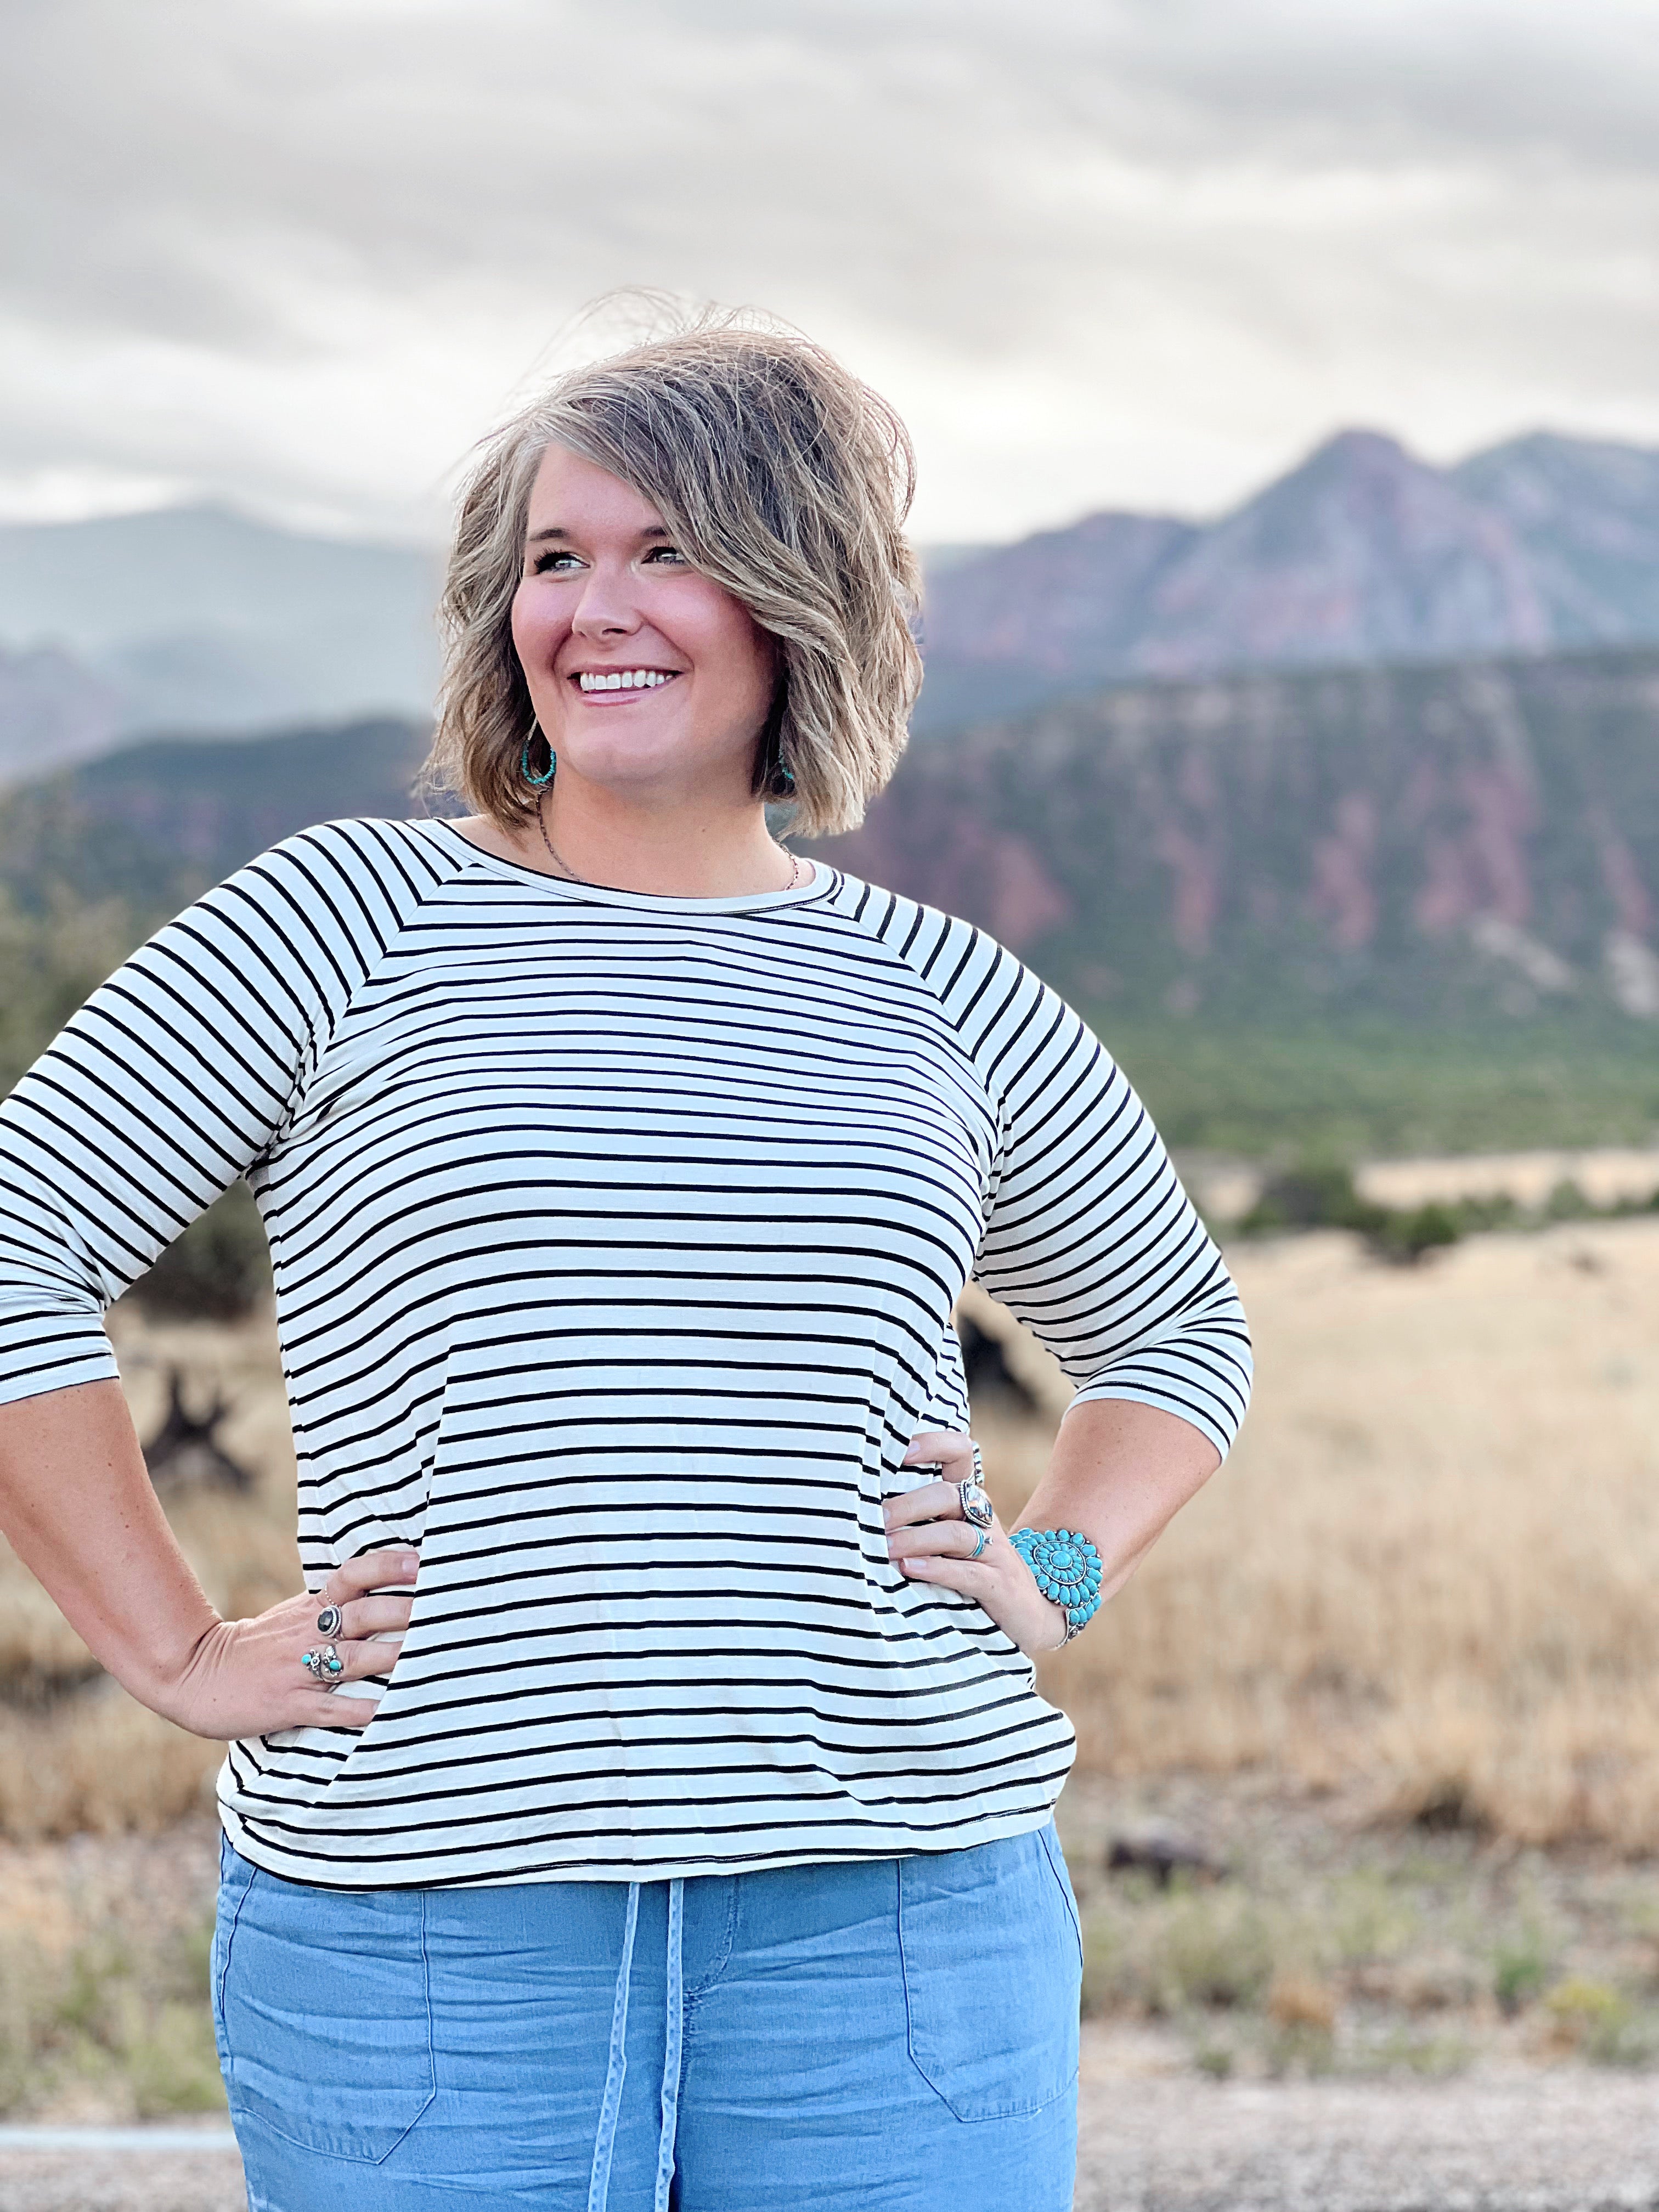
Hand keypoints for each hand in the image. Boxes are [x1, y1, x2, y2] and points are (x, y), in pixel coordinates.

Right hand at [155, 1549, 418, 1740]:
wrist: (196, 1674)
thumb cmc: (255, 1646)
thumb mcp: (292, 1614)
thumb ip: (331, 1604)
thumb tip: (380, 1588)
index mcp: (311, 1608)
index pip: (352, 1576)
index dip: (386, 1567)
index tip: (420, 1562)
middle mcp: (309, 1633)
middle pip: (361, 1615)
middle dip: (400, 1611)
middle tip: (440, 1607)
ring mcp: (299, 1669)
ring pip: (351, 1658)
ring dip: (388, 1656)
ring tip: (423, 1654)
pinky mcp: (290, 1704)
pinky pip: (330, 1708)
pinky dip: (358, 1710)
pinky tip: (385, 1712)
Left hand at [885, 1431, 1065, 1657]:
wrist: (1030, 1613)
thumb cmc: (973, 1568)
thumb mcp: (951, 1536)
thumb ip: (920, 1516)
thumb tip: (859, 1505)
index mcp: (969, 1498)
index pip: (960, 1453)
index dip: (935, 1444)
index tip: (901, 1451)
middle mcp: (982, 1518)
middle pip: (947, 1495)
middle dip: (909, 1504)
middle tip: (876, 1518)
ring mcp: (993, 1551)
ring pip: (955, 1534)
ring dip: (916, 1538)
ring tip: (885, 1547)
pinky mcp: (998, 1584)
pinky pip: (967, 1572)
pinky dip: (936, 1569)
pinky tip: (909, 1569)